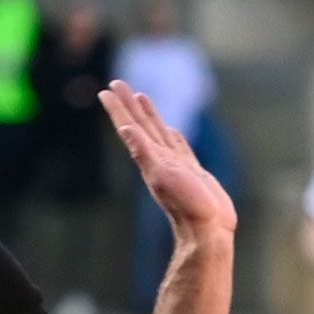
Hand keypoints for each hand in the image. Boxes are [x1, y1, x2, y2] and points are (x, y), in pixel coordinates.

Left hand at [102, 80, 230, 236]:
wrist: (207, 230)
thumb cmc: (187, 206)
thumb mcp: (162, 176)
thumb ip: (144, 152)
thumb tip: (125, 128)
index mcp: (150, 158)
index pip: (130, 127)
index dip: (118, 109)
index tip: (106, 91)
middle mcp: (159, 158)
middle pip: (141, 123)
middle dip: (128, 103)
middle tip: (116, 83)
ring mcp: (175, 164)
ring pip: (158, 131)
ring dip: (148, 114)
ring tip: (139, 96)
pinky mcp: (191, 170)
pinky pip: (178, 146)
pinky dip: (172, 134)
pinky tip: (170, 130)